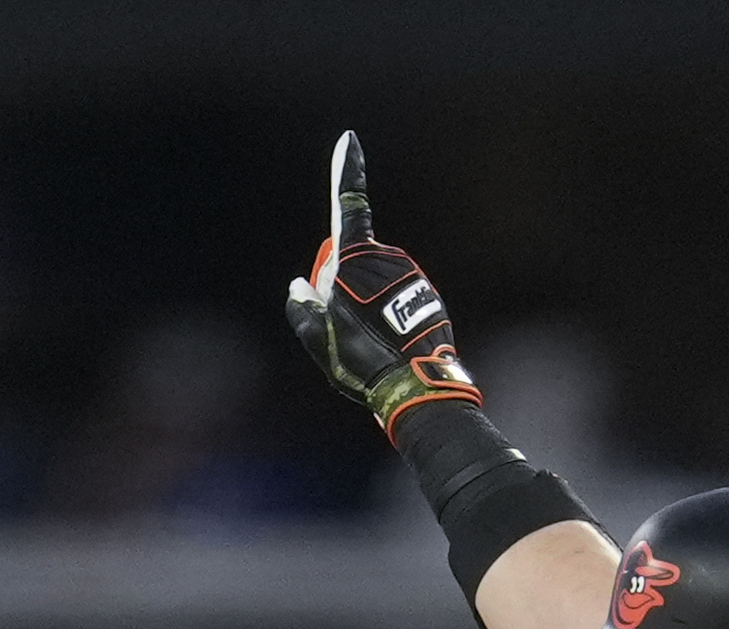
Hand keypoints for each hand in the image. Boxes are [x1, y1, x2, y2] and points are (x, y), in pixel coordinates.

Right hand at [281, 132, 483, 439]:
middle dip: (346, 283)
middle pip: (356, 261)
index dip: (346, 171)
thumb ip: (301, 305)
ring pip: (378, 283)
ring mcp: (411, 275)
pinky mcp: (428, 294)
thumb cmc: (359, 360)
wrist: (412, 387)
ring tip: (371, 340)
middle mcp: (387, 258)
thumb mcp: (316, 336)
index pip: (348, 205)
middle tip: (345, 324)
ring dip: (369, 302)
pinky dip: (390, 317)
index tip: (349, 140)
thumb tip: (300, 284)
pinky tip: (390, 346)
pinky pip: (399, 300)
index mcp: (355, 260)